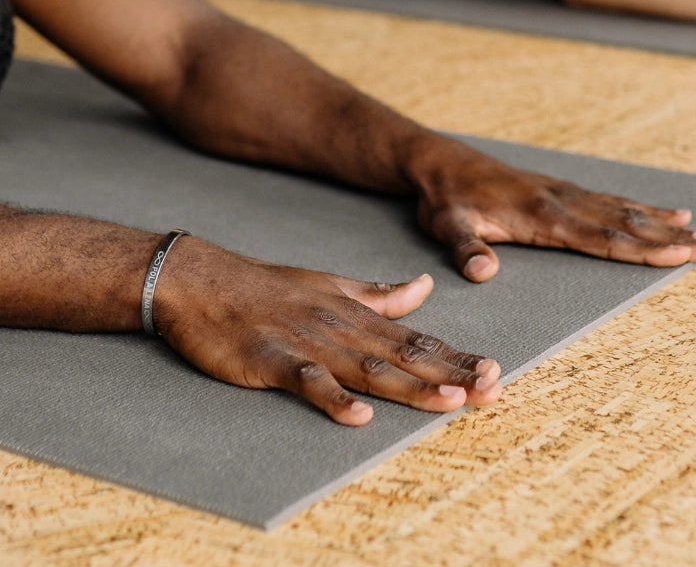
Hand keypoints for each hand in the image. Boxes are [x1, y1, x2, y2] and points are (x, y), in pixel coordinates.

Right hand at [152, 237, 500, 424]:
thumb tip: (424, 288)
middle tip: (491, 388)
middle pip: (404, 355)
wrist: (201, 281)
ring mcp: (308, 343)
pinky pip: (307, 381)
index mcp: (356, 315)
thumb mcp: (330, 285)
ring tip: (449, 400)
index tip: (495, 372)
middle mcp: (341, 328)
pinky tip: (358, 415)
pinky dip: (332, 398)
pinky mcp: (272, 360)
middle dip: (449, 373)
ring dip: (410, 386)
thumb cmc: (266, 289)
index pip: (416, 338)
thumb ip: (379, 294)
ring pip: (367, 369)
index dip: (455, 357)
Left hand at [413, 151, 695, 281]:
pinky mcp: (563, 190)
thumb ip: (466, 248)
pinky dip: (644, 208)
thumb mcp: (447, 225)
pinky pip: (612, 201)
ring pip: (626, 211)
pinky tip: (667, 213)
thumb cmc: (445, 200)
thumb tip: (483, 272)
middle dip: (671, 239)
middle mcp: (564, 202)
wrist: (440, 163)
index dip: (643, 249)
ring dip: (666, 225)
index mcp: (544, 216)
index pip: (603, 238)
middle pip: (627, 224)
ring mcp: (567, 194)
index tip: (679, 253)